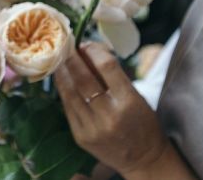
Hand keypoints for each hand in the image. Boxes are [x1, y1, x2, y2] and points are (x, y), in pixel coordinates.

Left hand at [55, 42, 193, 178]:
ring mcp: (93, 128)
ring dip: (63, 73)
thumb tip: (90, 51)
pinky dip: (63, 91)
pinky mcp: (81, 137)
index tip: (86, 44)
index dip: (93, 51)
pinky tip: (61, 80)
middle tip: (66, 46)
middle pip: (84, 79)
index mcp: (128, 101)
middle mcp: (109, 115)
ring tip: (59, 60)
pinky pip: (68, 108)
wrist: (143, 158)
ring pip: (71, 93)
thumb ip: (114, 75)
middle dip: (73, 59)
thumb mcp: (136, 96)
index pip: (107, 67)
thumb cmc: (143, 123)